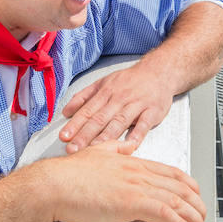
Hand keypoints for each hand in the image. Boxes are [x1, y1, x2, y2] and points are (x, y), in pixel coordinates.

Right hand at [37, 140, 205, 221]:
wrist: (53, 184)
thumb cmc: (69, 174)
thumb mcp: (96, 152)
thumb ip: (114, 149)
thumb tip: (126, 146)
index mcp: (133, 162)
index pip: (171, 172)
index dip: (189, 186)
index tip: (197, 198)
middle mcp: (139, 172)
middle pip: (180, 187)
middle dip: (196, 205)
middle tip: (203, 219)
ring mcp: (136, 187)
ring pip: (177, 202)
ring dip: (193, 219)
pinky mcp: (130, 203)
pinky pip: (165, 215)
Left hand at [60, 64, 174, 152]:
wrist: (158, 72)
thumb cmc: (128, 81)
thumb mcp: (103, 83)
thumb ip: (83, 97)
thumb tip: (65, 111)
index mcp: (105, 92)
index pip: (87, 110)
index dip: (75, 124)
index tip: (63, 137)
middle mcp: (119, 98)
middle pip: (100, 118)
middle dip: (85, 134)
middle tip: (73, 148)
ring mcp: (136, 105)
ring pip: (119, 121)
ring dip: (106, 136)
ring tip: (95, 149)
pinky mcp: (152, 111)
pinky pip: (144, 124)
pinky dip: (137, 135)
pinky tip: (130, 146)